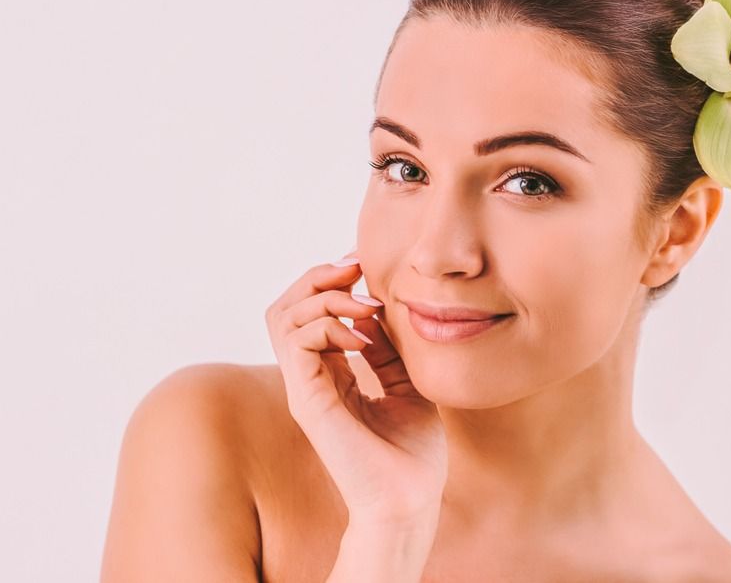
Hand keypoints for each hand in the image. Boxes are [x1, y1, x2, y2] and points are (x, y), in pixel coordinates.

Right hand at [264, 252, 446, 524]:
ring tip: (365, 307)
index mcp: (331, 374)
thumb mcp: (406, 382)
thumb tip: (375, 307)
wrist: (411, 498)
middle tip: (356, 269)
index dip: (332, 282)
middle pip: (285, 307)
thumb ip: (387, 347)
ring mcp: (305, 389)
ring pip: (283, 317)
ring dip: (325, 297)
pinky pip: (297, 342)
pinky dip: (328, 325)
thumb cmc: (413, 451)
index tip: (365, 267)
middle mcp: (311, 378)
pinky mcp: (308, 401)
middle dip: (319, 277)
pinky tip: (362, 338)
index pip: (309, 313)